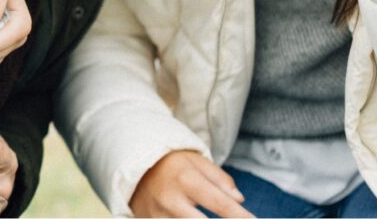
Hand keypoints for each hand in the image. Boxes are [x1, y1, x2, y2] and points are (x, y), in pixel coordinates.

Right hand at [130, 151, 251, 217]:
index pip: (221, 204)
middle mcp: (172, 201)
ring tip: (207, 217)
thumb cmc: (173, 165)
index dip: (242, 217)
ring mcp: (158, 216)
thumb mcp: (197, 162)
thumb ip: (220, 180)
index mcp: (186, 180)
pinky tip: (192, 217)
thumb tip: (239, 200)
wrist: (134, 166)